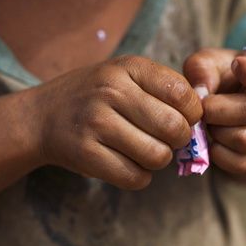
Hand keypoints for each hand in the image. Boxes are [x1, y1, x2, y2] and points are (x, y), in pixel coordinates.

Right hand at [30, 56, 202, 189]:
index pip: (183, 94)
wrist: (42, 116)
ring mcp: (96, 123)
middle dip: (177, 140)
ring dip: (157, 159)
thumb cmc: (96, 95)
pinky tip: (128, 163)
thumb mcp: (125, 75)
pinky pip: (135, 177)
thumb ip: (163, 88)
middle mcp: (112, 91)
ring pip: (157, 156)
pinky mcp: (86, 154)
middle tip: (164, 138)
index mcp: (129, 67)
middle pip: (174, 129)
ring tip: (143, 149)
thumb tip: (204, 115)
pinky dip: (139, 176)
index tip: (182, 118)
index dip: (192, 114)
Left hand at [183, 45, 245, 174]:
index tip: (236, 65)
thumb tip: (201, 93)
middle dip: (218, 109)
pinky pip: (239, 163)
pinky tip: (209, 139)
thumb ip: (203, 68)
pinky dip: (217, 153)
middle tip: (202, 105)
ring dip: (217, 131)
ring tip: (206, 121)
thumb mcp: (210, 59)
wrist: (226, 94)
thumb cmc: (221, 71)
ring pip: (245, 140)